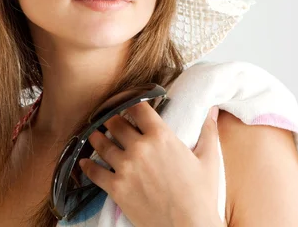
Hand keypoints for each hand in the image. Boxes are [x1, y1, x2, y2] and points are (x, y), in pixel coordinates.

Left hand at [79, 101, 222, 226]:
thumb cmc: (201, 194)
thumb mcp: (209, 159)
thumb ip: (208, 131)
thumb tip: (214, 111)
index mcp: (162, 136)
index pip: (138, 108)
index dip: (131, 102)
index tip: (128, 103)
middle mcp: (140, 148)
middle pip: (116, 123)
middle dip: (111, 119)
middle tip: (109, 119)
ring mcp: (125, 168)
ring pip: (101, 144)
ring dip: (97, 137)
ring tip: (95, 135)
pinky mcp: (116, 188)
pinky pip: (94, 172)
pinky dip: (87, 166)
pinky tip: (83, 163)